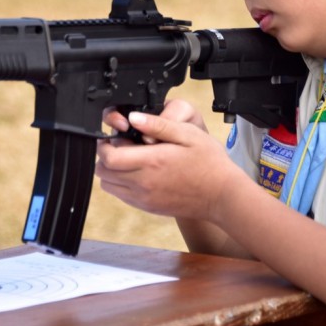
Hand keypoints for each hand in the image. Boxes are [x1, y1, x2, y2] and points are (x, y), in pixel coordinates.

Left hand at [96, 99, 235, 221]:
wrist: (222, 195)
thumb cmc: (209, 163)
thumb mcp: (187, 134)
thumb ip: (158, 125)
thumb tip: (134, 118)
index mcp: (151, 162)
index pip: (108, 158)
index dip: (104, 145)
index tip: (113, 137)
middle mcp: (143, 184)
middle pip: (103, 173)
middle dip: (105, 157)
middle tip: (121, 146)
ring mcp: (144, 199)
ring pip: (109, 186)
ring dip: (112, 172)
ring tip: (129, 159)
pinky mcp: (148, 207)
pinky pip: (122, 196)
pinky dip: (121, 184)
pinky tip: (139, 172)